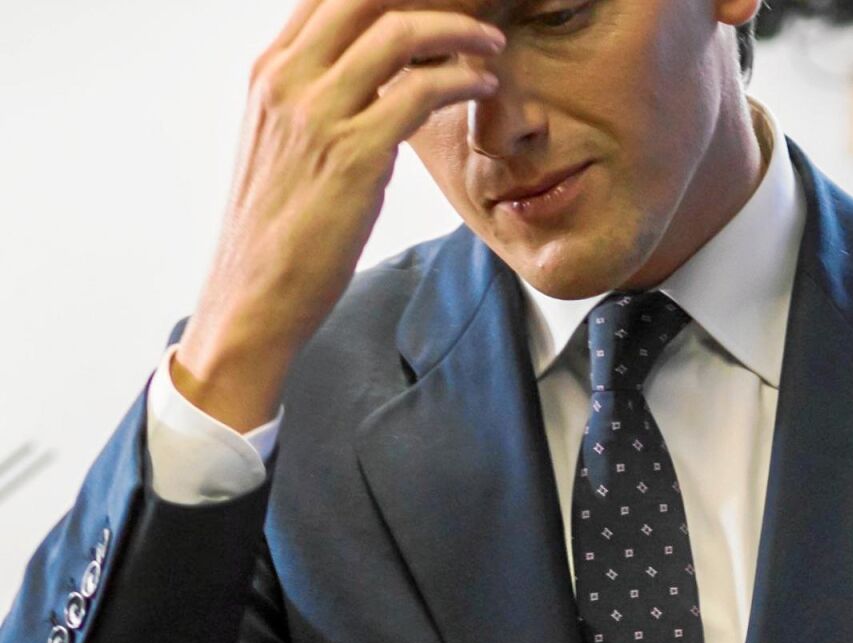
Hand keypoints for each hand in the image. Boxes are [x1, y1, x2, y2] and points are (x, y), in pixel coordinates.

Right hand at [173, 0, 504, 431]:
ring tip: (492, 44)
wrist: (254, 295)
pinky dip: (463, 81)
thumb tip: (375, 75)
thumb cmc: (280, 229)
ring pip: (398, 32)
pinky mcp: (354, 154)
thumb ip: (319, 98)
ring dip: (458, 30)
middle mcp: (286, 80)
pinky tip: (484, 88)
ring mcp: (317, 113)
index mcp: (268, 72)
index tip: (436, 0)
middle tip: (473, 10)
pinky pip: (422, 92)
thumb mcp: (287, 143)